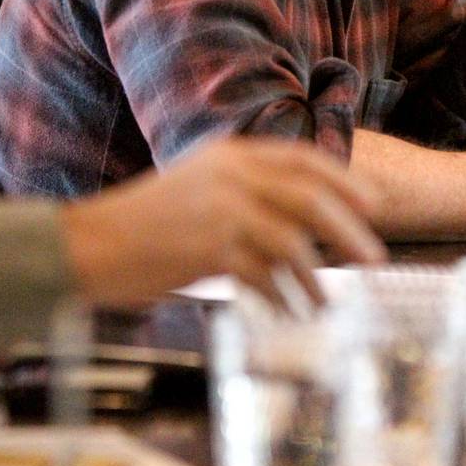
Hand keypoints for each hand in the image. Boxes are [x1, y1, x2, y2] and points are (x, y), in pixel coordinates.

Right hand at [60, 137, 386, 309]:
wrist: (89, 245)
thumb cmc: (144, 224)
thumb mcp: (199, 186)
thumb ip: (246, 191)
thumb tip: (304, 221)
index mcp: (230, 153)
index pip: (302, 158)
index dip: (344, 181)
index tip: (373, 205)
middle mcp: (231, 175)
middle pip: (310, 197)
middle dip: (350, 229)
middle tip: (375, 256)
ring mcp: (222, 210)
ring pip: (293, 241)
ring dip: (317, 277)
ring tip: (327, 302)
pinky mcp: (212, 248)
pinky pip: (265, 275)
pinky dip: (282, 297)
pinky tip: (288, 312)